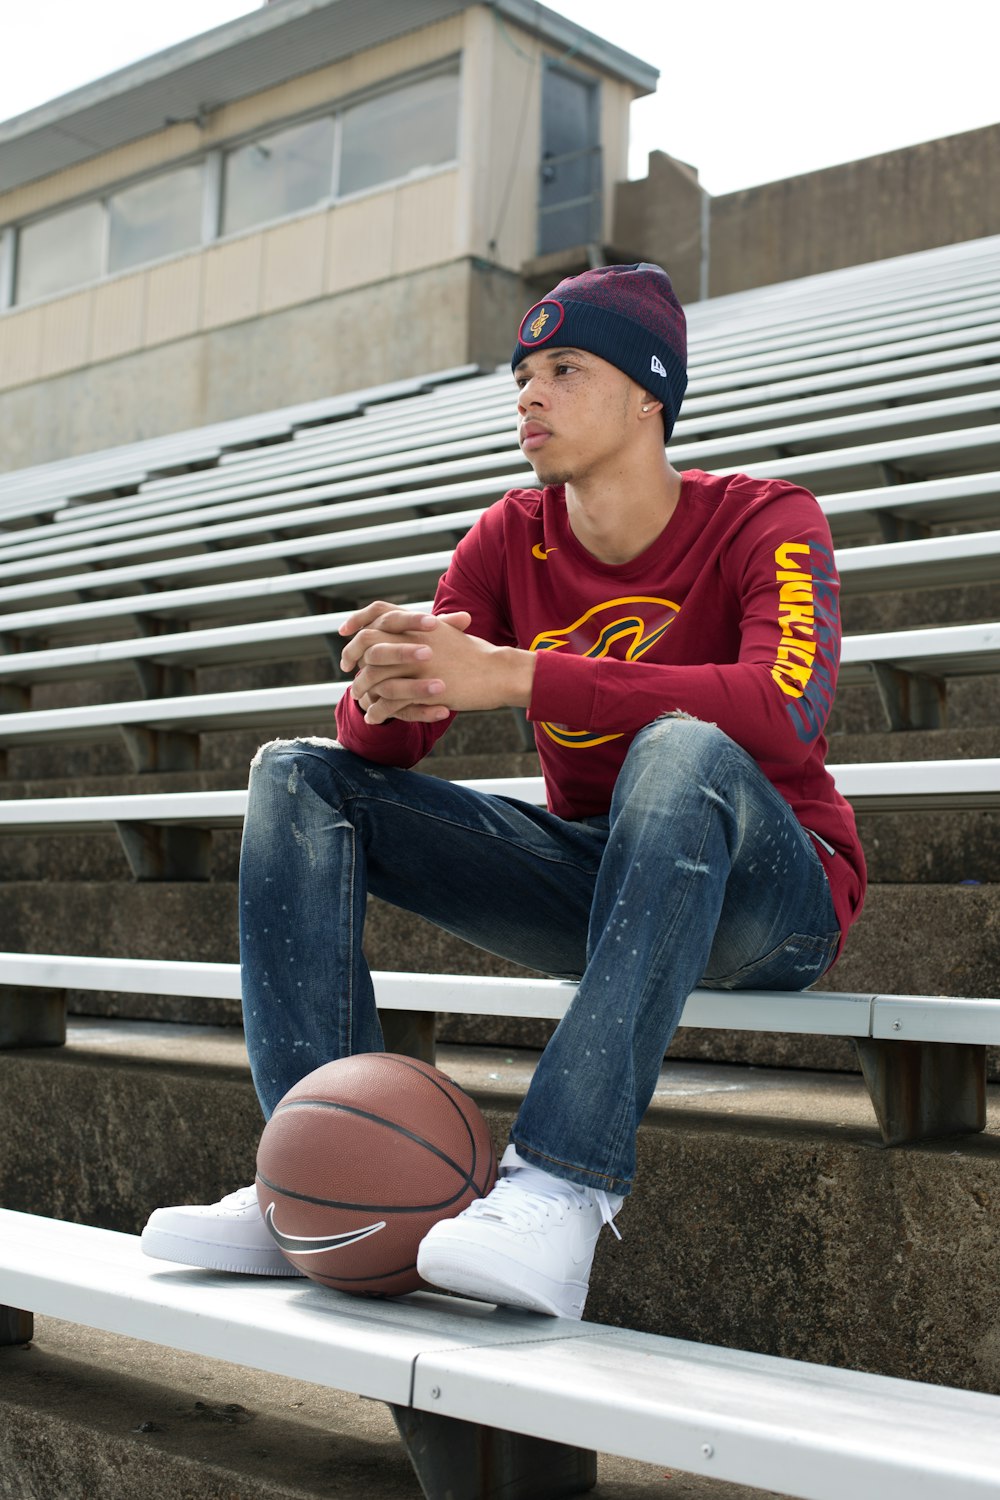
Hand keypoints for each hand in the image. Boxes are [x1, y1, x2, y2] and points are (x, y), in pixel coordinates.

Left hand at [339, 601, 534, 724]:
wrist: (499, 672)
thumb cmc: (479, 655)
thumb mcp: (450, 634)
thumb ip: (427, 629)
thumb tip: (413, 627)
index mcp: (419, 623)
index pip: (379, 612)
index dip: (358, 619)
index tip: (345, 631)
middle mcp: (414, 639)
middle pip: (368, 642)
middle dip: (351, 654)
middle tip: (345, 666)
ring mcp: (416, 665)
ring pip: (373, 675)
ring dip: (361, 688)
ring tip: (358, 699)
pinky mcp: (422, 690)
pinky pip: (388, 701)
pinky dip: (377, 711)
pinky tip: (373, 717)